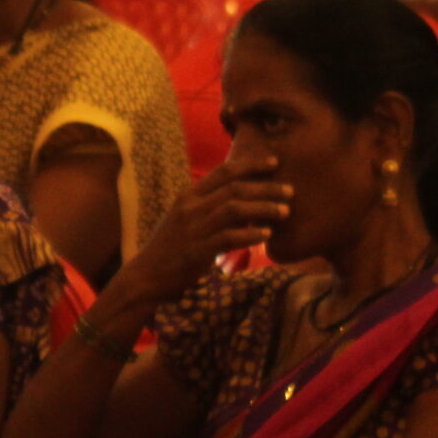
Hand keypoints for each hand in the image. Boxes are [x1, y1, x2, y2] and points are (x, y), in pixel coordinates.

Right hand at [120, 152, 291, 306]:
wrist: (147, 275)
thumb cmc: (171, 247)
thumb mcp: (186, 220)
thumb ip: (211, 209)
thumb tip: (246, 205)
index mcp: (188, 195)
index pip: (223, 171)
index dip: (250, 164)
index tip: (275, 162)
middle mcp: (190, 206)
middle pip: (235, 188)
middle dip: (266, 187)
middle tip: (290, 191)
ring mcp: (193, 227)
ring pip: (234, 209)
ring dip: (263, 208)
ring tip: (285, 212)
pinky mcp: (197, 250)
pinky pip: (229, 237)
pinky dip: (250, 235)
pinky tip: (266, 235)